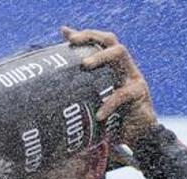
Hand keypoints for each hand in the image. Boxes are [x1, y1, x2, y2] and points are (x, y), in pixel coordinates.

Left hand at [63, 26, 158, 146]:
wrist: (136, 136)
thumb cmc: (109, 118)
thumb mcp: (92, 105)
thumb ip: (78, 95)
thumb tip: (47, 94)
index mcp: (112, 68)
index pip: (101, 42)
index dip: (85, 35)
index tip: (65, 33)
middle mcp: (124, 68)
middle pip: (110, 41)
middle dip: (91, 36)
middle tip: (73, 43)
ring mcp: (133, 78)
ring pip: (119, 54)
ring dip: (100, 56)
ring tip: (84, 65)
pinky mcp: (140, 94)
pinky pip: (124, 93)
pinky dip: (109, 104)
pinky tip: (99, 115)